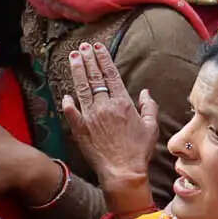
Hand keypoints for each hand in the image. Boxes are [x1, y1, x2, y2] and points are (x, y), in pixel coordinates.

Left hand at [59, 39, 158, 196]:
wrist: (123, 171)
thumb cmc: (139, 151)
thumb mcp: (151, 127)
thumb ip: (148, 106)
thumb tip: (145, 92)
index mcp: (122, 103)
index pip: (111, 75)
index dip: (103, 59)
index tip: (97, 47)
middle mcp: (105, 106)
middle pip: (94, 78)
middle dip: (88, 60)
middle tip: (82, 47)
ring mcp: (91, 117)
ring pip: (82, 89)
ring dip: (77, 72)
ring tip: (73, 58)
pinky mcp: (81, 130)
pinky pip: (71, 113)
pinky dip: (68, 103)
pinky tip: (65, 94)